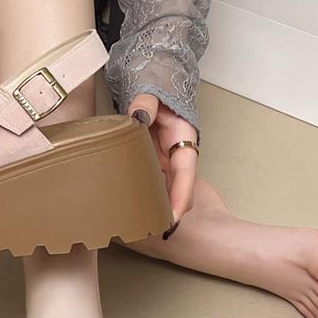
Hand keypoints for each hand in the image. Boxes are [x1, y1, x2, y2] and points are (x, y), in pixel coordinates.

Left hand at [128, 93, 197, 229]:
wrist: (154, 86)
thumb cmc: (157, 90)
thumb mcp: (152, 93)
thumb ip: (145, 104)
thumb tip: (138, 117)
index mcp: (183, 139)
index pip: (187, 174)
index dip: (182, 197)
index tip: (174, 217)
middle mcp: (176, 154)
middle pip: (177, 189)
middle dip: (169, 210)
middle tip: (152, 231)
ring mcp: (165, 160)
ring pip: (165, 189)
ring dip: (156, 206)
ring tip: (140, 226)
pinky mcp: (153, 162)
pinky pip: (151, 182)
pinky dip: (145, 195)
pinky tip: (131, 207)